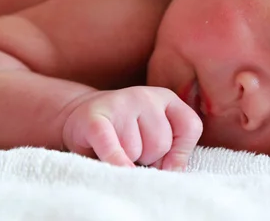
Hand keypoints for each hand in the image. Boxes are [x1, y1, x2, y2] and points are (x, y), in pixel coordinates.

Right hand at [62, 86, 201, 171]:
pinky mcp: (95, 117)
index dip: (181, 152)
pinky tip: (115, 169)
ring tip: (116, 149)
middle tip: (133, 153)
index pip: (191, 127)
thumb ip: (172, 149)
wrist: (78, 114)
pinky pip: (111, 147)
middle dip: (149, 158)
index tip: (167, 164)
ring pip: (136, 152)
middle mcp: (146, 96)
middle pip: (162, 144)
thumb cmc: (125, 132)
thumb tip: (175, 172)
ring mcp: (120, 103)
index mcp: (166, 98)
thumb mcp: (154, 133)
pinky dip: (115, 162)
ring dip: (127, 161)